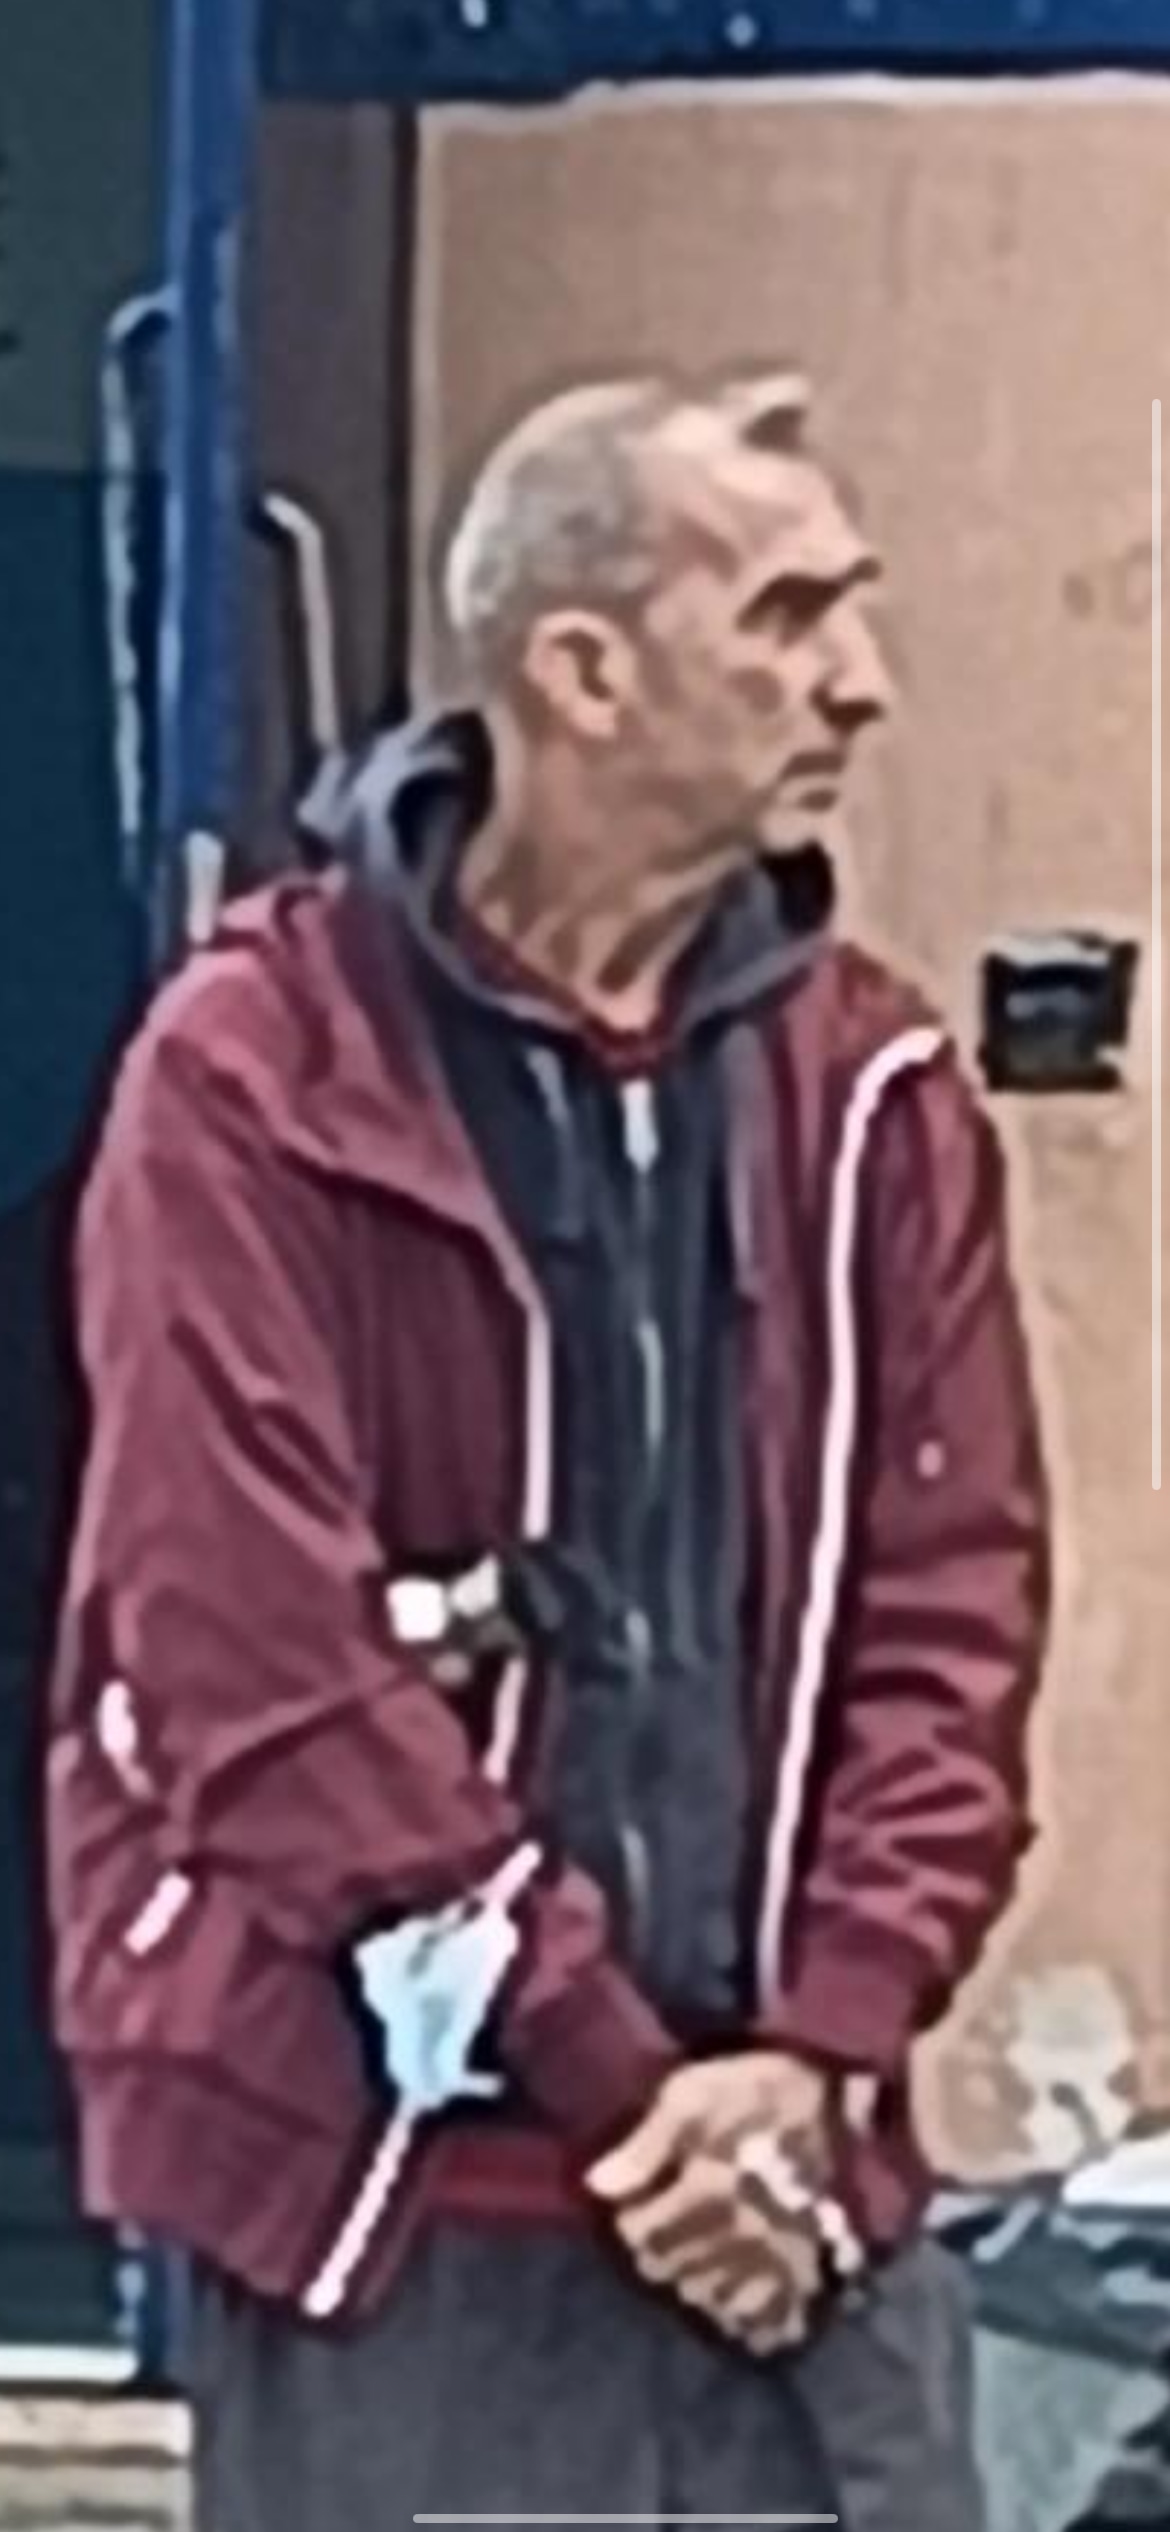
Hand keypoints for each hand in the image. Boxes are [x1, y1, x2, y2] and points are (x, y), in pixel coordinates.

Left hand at [585, 2053, 834, 2353]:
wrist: (832, 2100)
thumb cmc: (753, 2090)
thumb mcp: (690, 2095)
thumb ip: (645, 2145)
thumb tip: (597, 2187)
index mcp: (706, 2193)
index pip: (639, 2234)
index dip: (630, 2217)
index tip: (638, 2201)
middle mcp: (737, 2238)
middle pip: (668, 2270)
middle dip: (657, 2248)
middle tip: (664, 2223)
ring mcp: (772, 2261)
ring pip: (707, 2297)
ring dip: (691, 2278)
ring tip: (695, 2250)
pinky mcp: (802, 2271)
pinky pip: (764, 2320)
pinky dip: (742, 2313)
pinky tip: (732, 2289)